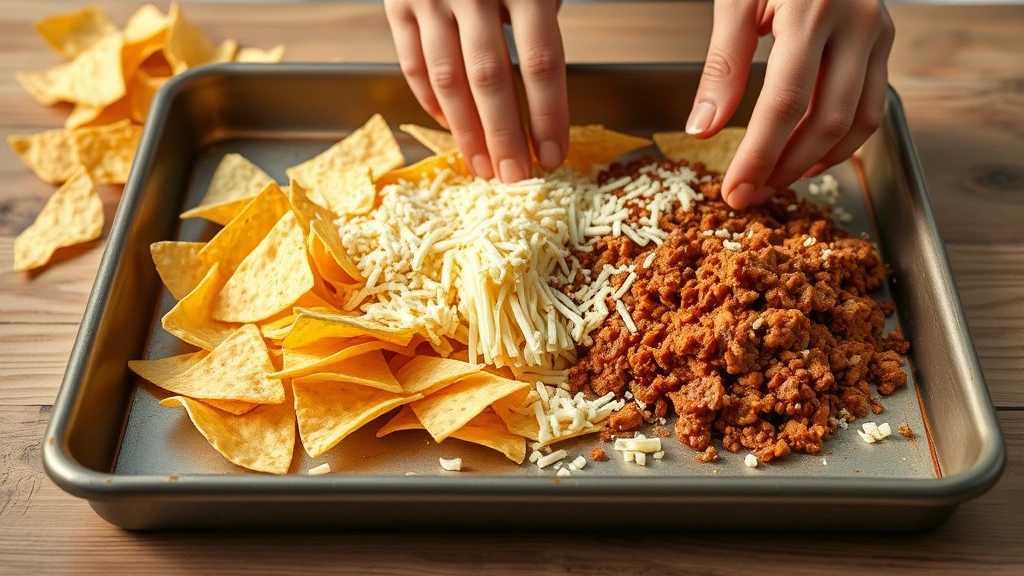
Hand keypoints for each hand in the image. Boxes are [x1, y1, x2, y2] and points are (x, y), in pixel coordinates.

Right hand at [384, 0, 567, 181]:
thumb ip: (542, 19)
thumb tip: (544, 95)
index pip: (540, 61)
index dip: (548, 114)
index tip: (553, 156)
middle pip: (490, 78)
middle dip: (503, 136)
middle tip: (514, 175)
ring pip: (448, 78)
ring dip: (466, 131)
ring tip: (483, 166)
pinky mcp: (397, 3)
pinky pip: (413, 63)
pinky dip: (431, 101)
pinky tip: (450, 126)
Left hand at [686, 0, 894, 208]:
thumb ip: (722, 65)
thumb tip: (703, 128)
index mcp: (812, 10)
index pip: (783, 104)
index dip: (759, 156)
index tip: (735, 191)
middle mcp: (855, 24)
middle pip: (825, 120)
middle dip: (785, 167)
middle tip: (751, 195)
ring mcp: (877, 32)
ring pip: (858, 120)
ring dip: (816, 161)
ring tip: (777, 181)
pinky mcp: (885, 39)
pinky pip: (872, 104)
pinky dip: (843, 140)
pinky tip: (810, 155)